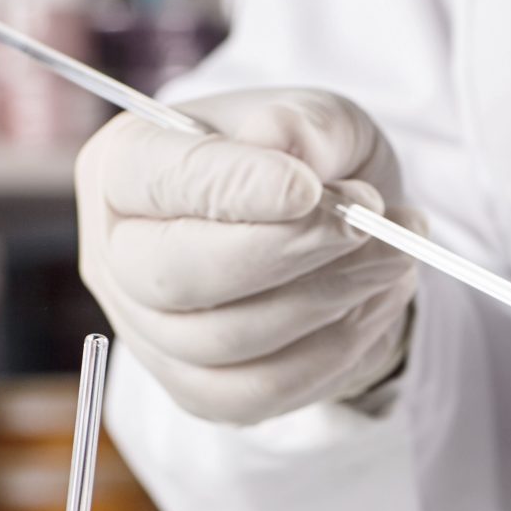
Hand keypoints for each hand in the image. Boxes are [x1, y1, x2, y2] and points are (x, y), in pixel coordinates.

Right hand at [76, 88, 419, 426]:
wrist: (331, 237)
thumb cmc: (309, 166)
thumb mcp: (320, 119)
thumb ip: (304, 122)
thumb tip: (280, 142)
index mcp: (123, 166)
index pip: (161, 180)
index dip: (234, 188)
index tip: (308, 189)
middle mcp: (115, 255)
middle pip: (176, 275)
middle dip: (283, 252)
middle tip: (367, 223)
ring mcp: (149, 333)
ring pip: (226, 340)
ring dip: (327, 298)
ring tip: (394, 255)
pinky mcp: (195, 389)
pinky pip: (260, 391)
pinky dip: (330, 351)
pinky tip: (373, 303)